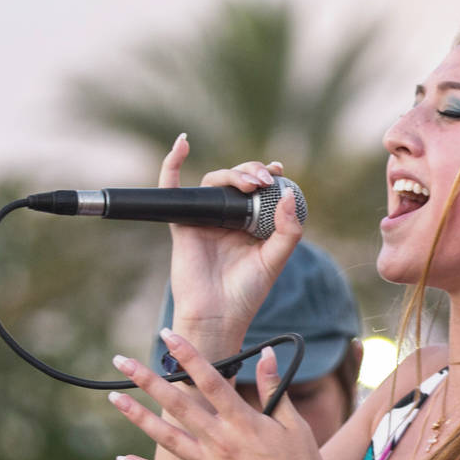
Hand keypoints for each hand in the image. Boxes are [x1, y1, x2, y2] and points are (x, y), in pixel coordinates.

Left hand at [109, 332, 332, 459]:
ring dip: (138, 417)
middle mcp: (222, 441)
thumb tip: (267, 353)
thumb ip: (275, 388)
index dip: (187, 355)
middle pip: (177, 405)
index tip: (166, 335)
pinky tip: (122, 459)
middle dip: (147, 381)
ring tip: (115, 399)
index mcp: (244, 421)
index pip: (210, 380)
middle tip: (121, 362)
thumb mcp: (294, 424)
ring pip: (166, 438)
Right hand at [159, 135, 302, 354]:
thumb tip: (288, 195)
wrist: (218, 317)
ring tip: (251, 182)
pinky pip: (172, 189)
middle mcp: (227, 219)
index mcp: (250, 225)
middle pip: (236, 180)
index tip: (279, 171)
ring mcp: (204, 220)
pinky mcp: (183, 224)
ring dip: (232, 173)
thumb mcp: (276, 259)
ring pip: (214, 181)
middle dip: (252, 171)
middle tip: (266, 179)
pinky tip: (182, 143)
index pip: (258, 190)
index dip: (268, 174)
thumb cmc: (246, 293)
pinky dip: (171, 163)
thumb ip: (288, 230)